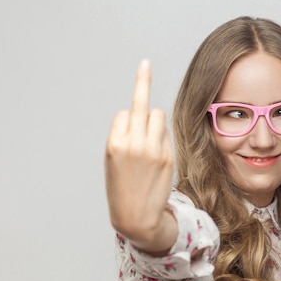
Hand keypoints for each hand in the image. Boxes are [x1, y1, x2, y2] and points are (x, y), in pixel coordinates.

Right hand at [105, 60, 175, 252]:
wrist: (137, 217)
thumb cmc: (122, 187)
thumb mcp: (112, 160)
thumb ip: (124, 136)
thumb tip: (141, 111)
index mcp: (114, 144)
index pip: (124, 113)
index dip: (126, 121)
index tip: (128, 126)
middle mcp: (133, 144)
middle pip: (142, 105)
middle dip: (142, 86)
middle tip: (145, 62)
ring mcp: (152, 150)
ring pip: (157, 115)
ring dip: (154, 120)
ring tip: (149, 140)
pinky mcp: (168, 157)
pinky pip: (166, 133)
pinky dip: (162, 137)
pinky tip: (157, 155)